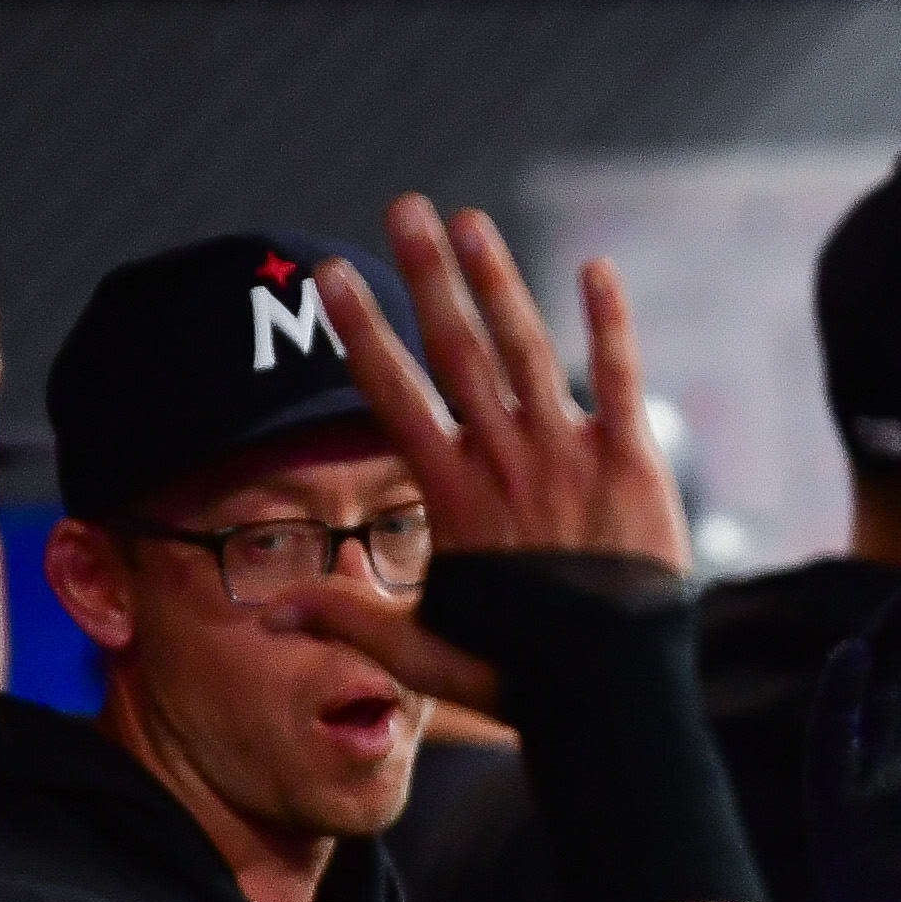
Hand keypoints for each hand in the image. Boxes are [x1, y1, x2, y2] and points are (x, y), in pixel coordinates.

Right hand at [267, 196, 690, 707]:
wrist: (613, 693)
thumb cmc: (518, 676)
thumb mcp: (420, 651)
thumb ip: (346, 620)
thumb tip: (268, 609)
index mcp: (452, 497)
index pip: (394, 396)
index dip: (361, 332)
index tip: (335, 277)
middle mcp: (505, 462)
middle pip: (456, 351)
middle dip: (426, 276)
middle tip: (404, 208)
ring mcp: (569, 457)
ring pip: (526, 350)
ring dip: (498, 280)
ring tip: (471, 221)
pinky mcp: (633, 463)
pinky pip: (620, 378)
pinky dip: (609, 322)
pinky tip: (597, 269)